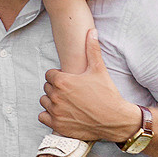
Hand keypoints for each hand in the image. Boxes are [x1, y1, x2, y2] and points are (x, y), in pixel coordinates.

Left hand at [40, 28, 144, 144]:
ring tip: (66, 101)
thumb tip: (91, 31)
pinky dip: (49, 115)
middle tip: (70, 91)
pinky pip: (43, 117)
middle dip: (56, 88)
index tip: (69, 80)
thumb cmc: (107, 94)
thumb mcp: (99, 69)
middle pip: (47, 87)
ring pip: (44, 101)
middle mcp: (56, 96)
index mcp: (62, 81)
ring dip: (52, 101)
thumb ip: (92, 49)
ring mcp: (56, 112)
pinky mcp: (57, 125)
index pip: (49, 74)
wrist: (114, 119)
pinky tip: (61, 113)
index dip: (59, 76)